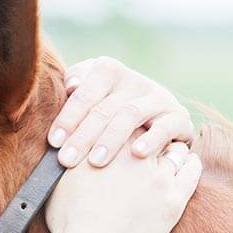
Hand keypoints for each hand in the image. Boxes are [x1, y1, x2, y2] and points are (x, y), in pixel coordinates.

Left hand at [47, 57, 194, 168]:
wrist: (154, 122)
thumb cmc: (108, 112)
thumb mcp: (89, 97)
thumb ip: (76, 86)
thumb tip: (71, 86)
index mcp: (109, 71)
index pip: (85, 92)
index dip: (68, 117)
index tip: (54, 142)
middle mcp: (135, 80)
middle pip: (104, 107)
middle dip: (83, 135)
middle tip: (67, 159)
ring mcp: (158, 97)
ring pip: (130, 115)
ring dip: (111, 139)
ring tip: (96, 162)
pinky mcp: (178, 117)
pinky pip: (165, 127)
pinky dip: (151, 140)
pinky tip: (137, 154)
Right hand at [47, 140, 199, 232]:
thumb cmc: (70, 220)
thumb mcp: (59, 180)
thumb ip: (71, 157)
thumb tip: (63, 148)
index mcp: (109, 144)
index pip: (128, 120)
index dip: (130, 125)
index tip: (132, 132)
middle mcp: (136, 153)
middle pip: (154, 130)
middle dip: (153, 134)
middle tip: (153, 140)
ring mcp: (158, 175)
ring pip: (176, 149)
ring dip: (173, 150)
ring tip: (172, 153)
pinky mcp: (173, 197)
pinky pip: (192, 170)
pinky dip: (190, 164)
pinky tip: (187, 164)